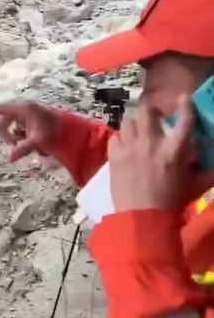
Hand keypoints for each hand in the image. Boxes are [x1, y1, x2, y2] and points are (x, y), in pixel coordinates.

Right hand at [0, 100, 58, 161]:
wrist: (68, 129)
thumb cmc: (53, 131)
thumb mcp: (38, 141)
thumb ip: (24, 148)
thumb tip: (10, 159)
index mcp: (22, 109)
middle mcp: (21, 109)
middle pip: (2, 122)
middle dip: (6, 135)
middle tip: (14, 145)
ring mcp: (23, 114)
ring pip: (9, 127)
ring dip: (12, 137)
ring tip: (25, 144)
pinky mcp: (26, 119)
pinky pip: (15, 128)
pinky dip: (18, 136)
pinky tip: (28, 141)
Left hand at [108, 96, 195, 211]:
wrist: (142, 219)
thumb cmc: (171, 204)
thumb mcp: (193, 187)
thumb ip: (206, 173)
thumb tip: (213, 167)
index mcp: (174, 151)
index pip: (184, 122)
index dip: (186, 106)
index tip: (184, 98)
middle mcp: (151, 143)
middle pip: (147, 111)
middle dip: (151, 110)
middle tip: (154, 117)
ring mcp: (130, 148)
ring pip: (128, 122)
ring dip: (134, 126)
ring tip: (137, 134)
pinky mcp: (114, 156)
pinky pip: (115, 137)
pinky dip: (120, 140)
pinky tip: (124, 148)